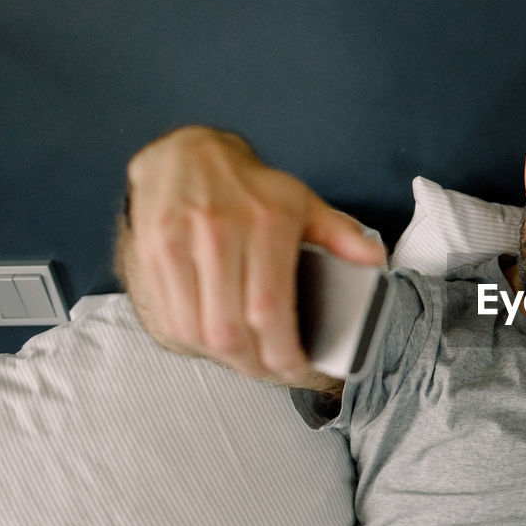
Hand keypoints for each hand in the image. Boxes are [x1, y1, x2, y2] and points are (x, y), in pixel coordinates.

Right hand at [121, 126, 385, 381]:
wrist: (188, 154)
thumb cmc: (251, 187)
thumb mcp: (303, 203)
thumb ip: (340, 234)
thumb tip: (375, 259)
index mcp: (265, 223)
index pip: (270, 309)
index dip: (282, 352)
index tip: (296, 368)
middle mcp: (218, 232)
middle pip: (229, 329)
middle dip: (254, 364)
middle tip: (272, 371)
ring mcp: (177, 243)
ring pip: (195, 329)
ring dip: (222, 358)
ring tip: (246, 361)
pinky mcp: (150, 253)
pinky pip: (167, 316)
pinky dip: (191, 341)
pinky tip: (213, 343)